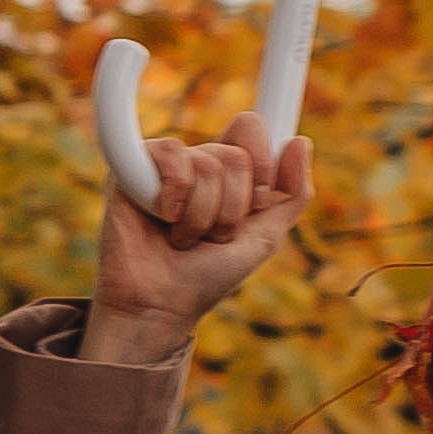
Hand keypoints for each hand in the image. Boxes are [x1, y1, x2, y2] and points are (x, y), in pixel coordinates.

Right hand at [81, 116, 310, 366]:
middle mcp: (196, 161)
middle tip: (210, 236)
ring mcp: (164, 164)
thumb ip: (293, 195)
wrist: (162, 304)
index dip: (263, 164)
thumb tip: (300, 141)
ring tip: (182, 238)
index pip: (251, 129)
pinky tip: (161, 219)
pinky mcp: (132, 165)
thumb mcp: (265, 238)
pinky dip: (175, 198)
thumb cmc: (208, 276)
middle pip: (237, 156)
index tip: (256, 203)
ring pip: (208, 164)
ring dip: (202, 217)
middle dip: (231, 211)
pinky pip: (172, 155)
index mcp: (227, 171)